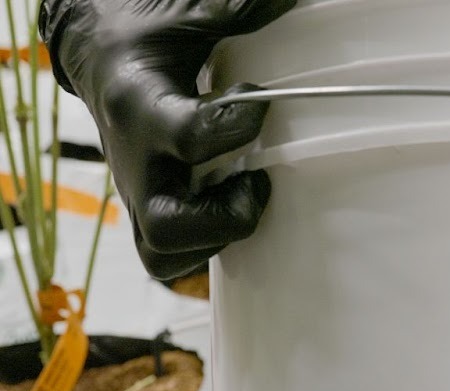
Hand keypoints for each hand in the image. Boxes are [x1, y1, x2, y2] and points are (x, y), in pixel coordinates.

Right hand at [42, 0, 296, 278]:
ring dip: (215, 240)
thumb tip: (296, 3)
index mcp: (139, 104)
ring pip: (164, 255)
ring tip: (243, 196)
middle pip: (165, 227)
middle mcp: (133, 159)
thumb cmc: (149, 33)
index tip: (258, 103)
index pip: (188, 137)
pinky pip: (172, 255)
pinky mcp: (149, 206)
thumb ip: (240, 12)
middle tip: (256, 182)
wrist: (100, 51)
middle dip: (224, 219)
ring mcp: (138, 190)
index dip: (235, 128)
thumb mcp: (187, 14)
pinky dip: (206, 244)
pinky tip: (233, 204)